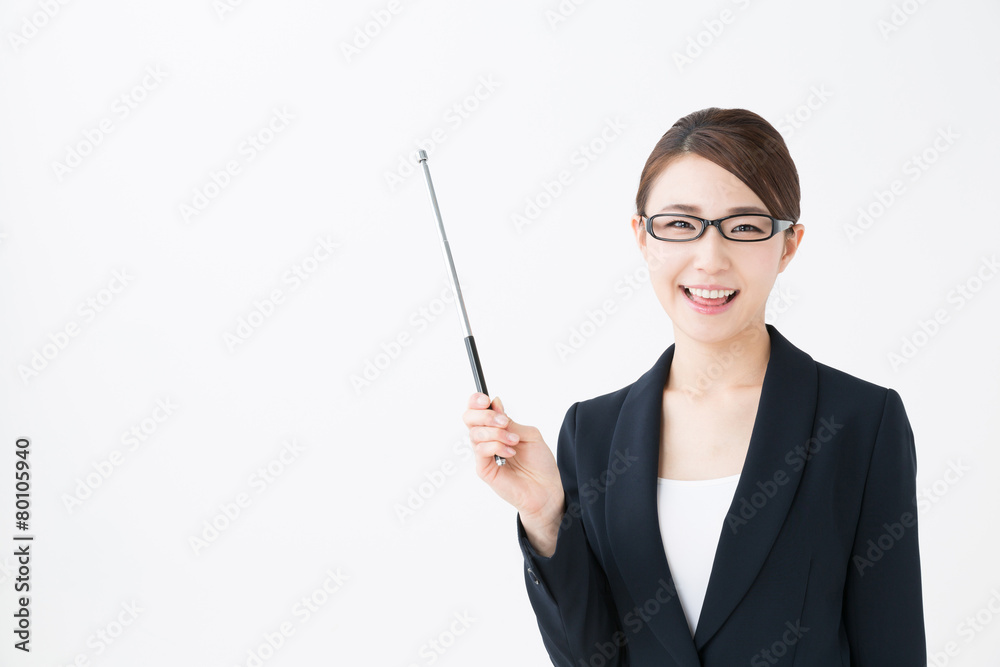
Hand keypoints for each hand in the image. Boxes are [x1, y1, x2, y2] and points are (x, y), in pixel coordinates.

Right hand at [462, 393, 564, 525]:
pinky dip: (496, 446)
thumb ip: (510, 421)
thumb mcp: (529, 434)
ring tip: (514, 441)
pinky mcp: (484, 469)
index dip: (476, 401)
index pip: (477, 411)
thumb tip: (495, 402)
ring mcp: (484, 455)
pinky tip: (511, 451)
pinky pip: (480, 450)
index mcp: (496, 429)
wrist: (546, 489)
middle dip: (484, 415)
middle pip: (469, 419)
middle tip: (503, 421)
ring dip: (496, 433)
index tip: (486, 399)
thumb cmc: (539, 463)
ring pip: (475, 434)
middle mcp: (487, 440)